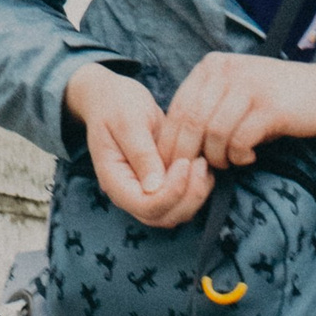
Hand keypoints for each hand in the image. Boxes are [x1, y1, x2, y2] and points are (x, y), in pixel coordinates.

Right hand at [62, 65, 213, 229]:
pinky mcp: (161, 185)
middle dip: (188, 197)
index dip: (171, 191)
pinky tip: (202, 163)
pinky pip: (183, 200)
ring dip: (196, 194)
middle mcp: (130, 193)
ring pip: (176, 213)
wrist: (113, 98)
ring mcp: (146, 192)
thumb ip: (141, 153)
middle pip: (163, 217)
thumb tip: (154, 187)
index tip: (184, 162)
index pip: (146, 206)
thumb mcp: (128, 122)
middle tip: (199, 162)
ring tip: (202, 162)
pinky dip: (197, 187)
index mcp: (115, 181)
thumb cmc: (117, 104)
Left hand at [161, 54, 315, 171]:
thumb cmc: (274, 99)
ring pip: (213, 134)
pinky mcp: (269, 106)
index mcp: (212, 65)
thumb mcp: (235, 91)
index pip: (178, 107)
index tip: (172, 166)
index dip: (171, 141)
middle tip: (194, 174)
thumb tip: (173, 145)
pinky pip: (239, 141)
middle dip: (188, 155)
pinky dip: (240, 156)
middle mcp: (227, 70)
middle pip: (191, 121)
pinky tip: (250, 157)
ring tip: (229, 163)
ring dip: (218, 158)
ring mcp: (248, 86)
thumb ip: (206, 107)